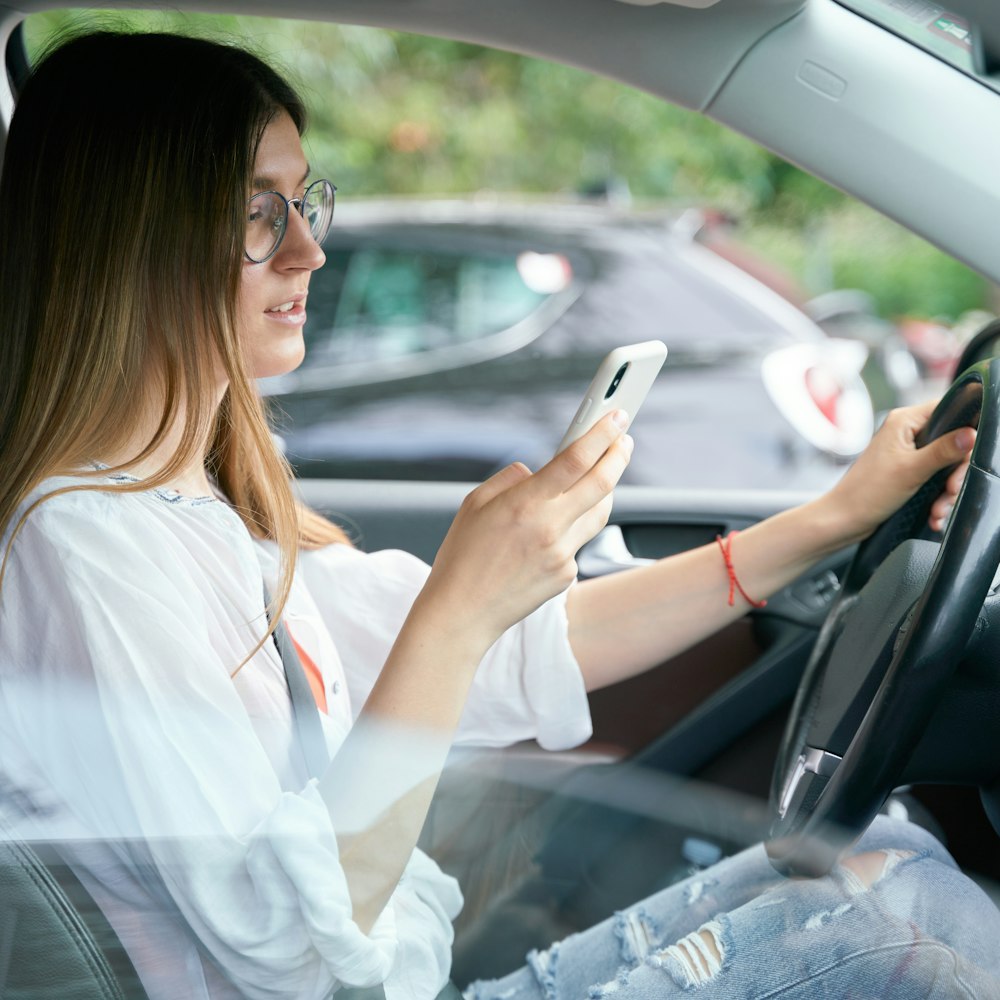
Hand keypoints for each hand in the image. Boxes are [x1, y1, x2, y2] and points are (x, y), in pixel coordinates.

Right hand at [417, 411, 633, 646]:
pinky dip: (572, 528)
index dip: (602, 434)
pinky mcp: (566, 575)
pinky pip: (579, 542)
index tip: (617, 417)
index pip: (576, 459)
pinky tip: (553, 530)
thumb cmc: (463, 555)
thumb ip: (511, 479)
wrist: (462, 612)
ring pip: (599, 513)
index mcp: (524, 503)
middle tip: (624, 441)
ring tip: (601, 474)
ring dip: (604, 490)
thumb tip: (537, 470)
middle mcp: (549, 527)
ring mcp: (562, 554)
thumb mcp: (475, 503)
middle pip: (603, 483)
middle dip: (618, 455)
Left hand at [822, 399, 975, 543]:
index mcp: (903, 421)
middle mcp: (905, 432)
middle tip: (950, 490)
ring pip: (944, 465)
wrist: (844, 519)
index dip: (963, 431)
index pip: (948, 410)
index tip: (963, 457)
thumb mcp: (911, 470)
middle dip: (954, 472)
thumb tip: (970, 434)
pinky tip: (934, 514)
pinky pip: (933, 479)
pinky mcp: (906, 471)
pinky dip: (937, 497)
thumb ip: (943, 451)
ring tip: (938, 509)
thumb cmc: (866, 493)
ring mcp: (906, 452)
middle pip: (951, 442)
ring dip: (946, 491)